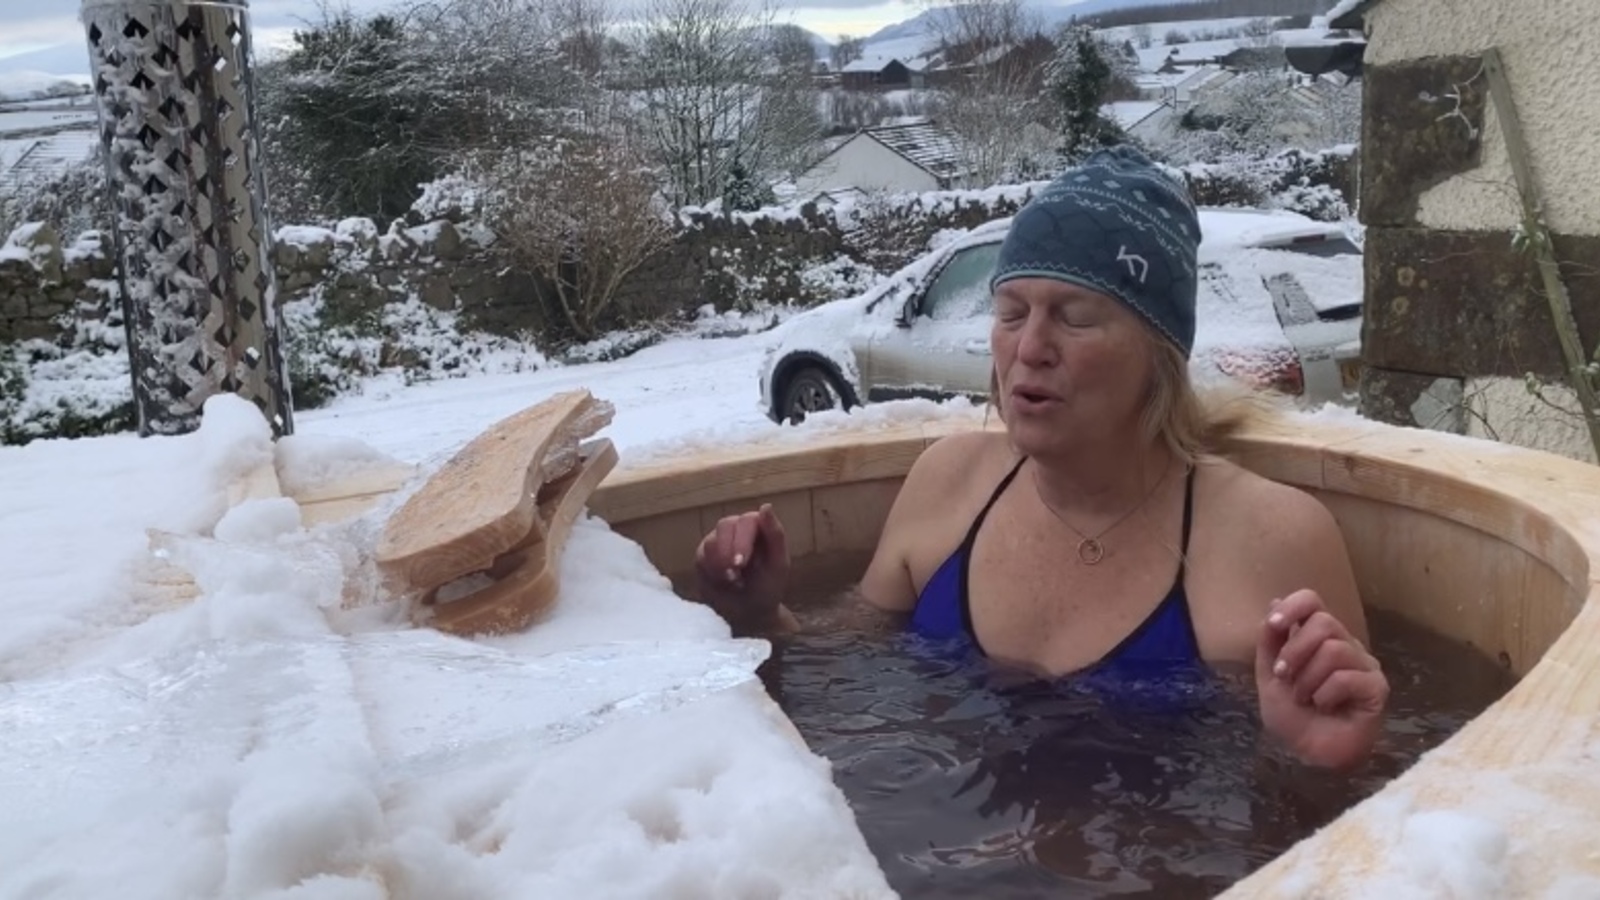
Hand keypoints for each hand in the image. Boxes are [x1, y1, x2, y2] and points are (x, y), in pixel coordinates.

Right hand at [694, 503, 791, 633]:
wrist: (749, 614)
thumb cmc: (768, 587)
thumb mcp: (778, 564)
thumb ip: (775, 534)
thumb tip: (766, 506)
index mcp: (758, 527)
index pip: (748, 520)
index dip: (742, 540)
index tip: (741, 563)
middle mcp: (737, 528)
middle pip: (725, 525)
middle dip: (728, 552)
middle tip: (734, 575)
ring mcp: (718, 540)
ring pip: (710, 541)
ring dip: (720, 565)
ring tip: (733, 582)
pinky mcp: (703, 555)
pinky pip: (700, 556)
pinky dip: (711, 572)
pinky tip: (722, 583)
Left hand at [1255, 589, 1387, 770]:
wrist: (1307, 753)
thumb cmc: (1292, 716)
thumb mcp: (1270, 675)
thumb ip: (1271, 641)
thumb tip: (1275, 600)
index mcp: (1318, 638)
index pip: (1313, 601)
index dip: (1293, 607)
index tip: (1274, 625)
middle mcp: (1345, 645)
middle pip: (1324, 622)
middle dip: (1295, 651)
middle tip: (1285, 677)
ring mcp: (1364, 665)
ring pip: (1334, 650)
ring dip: (1308, 679)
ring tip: (1306, 699)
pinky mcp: (1377, 688)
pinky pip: (1347, 677)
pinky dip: (1326, 695)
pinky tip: (1326, 707)